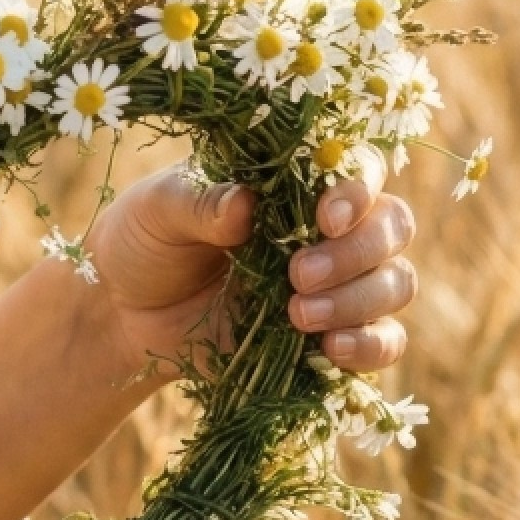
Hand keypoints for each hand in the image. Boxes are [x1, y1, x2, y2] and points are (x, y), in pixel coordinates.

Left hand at [84, 167, 415, 377]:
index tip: (325, 217)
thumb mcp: (156, 210)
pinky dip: (372, 346)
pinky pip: (384, 341)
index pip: (359, 170)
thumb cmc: (143, 239)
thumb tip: (246, 204)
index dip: (357, 191)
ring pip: (395, 283)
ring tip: (297, 314)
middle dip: (356, 253)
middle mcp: (327, 229)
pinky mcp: (328, 335)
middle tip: (298, 275)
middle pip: (392, 228)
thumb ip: (200, 203)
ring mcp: (335, 284)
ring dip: (360, 300)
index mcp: (293, 182)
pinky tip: (331, 349)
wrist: (123, 310)